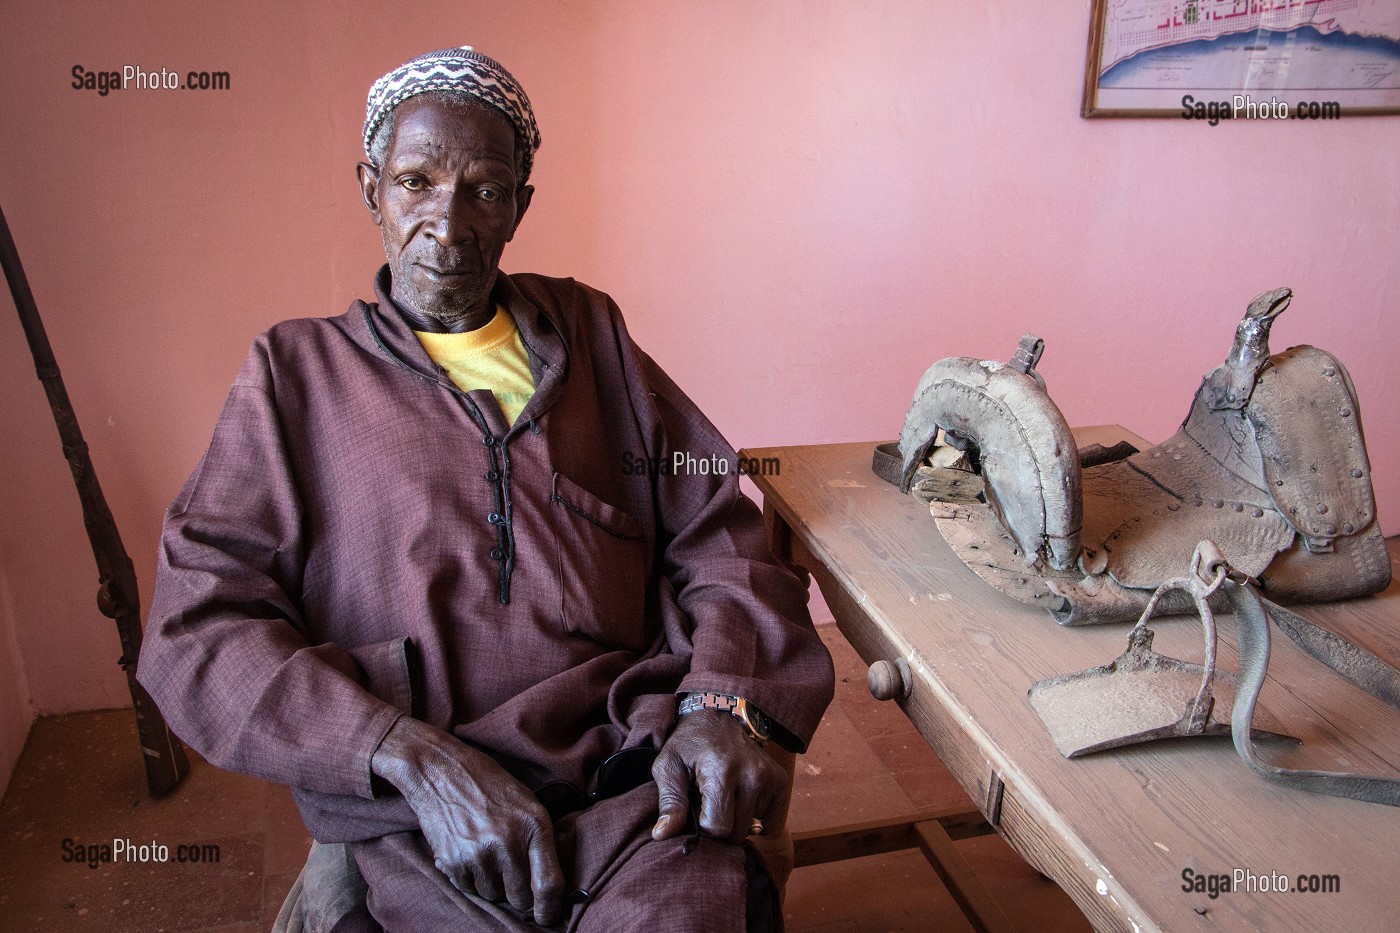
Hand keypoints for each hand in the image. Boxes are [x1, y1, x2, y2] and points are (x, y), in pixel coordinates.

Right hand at [371, 717, 564, 925]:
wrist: (441, 770)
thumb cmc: (488, 784)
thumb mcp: (526, 802)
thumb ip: (540, 840)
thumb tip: (551, 881)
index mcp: (534, 825)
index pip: (549, 883)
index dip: (551, 908)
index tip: (549, 916)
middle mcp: (508, 842)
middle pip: (520, 897)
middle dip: (518, 894)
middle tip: (511, 876)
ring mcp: (479, 854)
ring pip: (494, 896)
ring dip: (493, 885)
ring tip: (486, 853)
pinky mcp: (454, 861)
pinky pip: (470, 889)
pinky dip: (471, 878)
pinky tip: (469, 852)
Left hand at [651, 709, 785, 844]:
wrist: (719, 716)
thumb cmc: (689, 744)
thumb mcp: (668, 766)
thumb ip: (669, 802)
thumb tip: (662, 835)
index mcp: (722, 771)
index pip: (718, 828)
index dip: (702, 828)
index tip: (696, 811)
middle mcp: (751, 774)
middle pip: (736, 832)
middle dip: (719, 826)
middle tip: (708, 803)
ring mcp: (769, 777)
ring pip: (752, 828)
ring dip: (737, 820)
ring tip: (724, 795)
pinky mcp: (780, 780)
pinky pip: (770, 822)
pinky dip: (755, 817)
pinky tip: (741, 798)